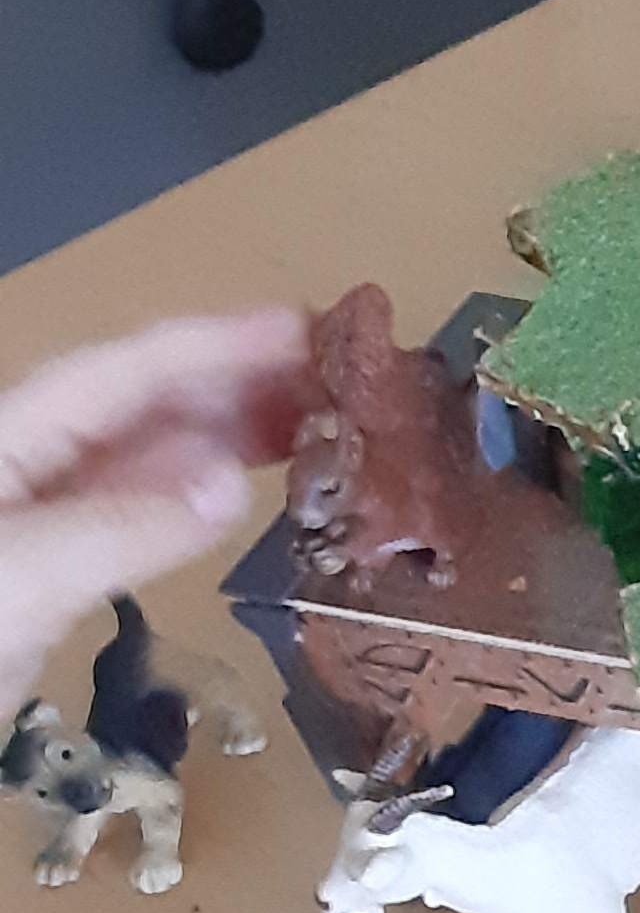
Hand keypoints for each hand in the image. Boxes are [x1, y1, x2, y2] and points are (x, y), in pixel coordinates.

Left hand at [0, 308, 316, 678]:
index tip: (303, 326)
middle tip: (335, 375)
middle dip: (229, 382)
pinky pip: (134, 519)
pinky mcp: (43, 586)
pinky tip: (234, 499)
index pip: (115, 378)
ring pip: (137, 461)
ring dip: (222, 437)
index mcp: (3, 451)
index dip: (209, 346)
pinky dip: (192, 501)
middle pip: (130, 408)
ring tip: (312, 425)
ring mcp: (30, 531)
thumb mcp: (18, 581)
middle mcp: (18, 477)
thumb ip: (119, 530)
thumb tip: (230, 481)